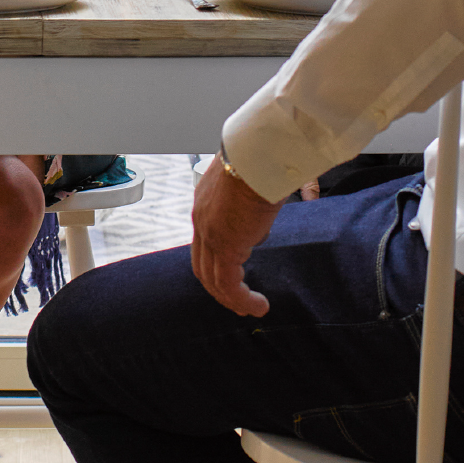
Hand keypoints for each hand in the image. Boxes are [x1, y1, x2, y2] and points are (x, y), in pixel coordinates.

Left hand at [190, 158, 281, 317]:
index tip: (235, 276)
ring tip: (252, 308)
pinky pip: (229, 284)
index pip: (204, 243)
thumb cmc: (262, 159)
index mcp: (205, 204)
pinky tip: (258, 305)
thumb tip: (261, 218)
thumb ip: (250, 203)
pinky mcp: (226, 245)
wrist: (259, 153)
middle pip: (203, 266)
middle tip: (238, 301)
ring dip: (232, 299)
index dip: (217, 263)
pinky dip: (242, 299)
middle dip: (219, 288)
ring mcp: (210, 234)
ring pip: (213, 280)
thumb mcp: (251, 183)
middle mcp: (201, 221)